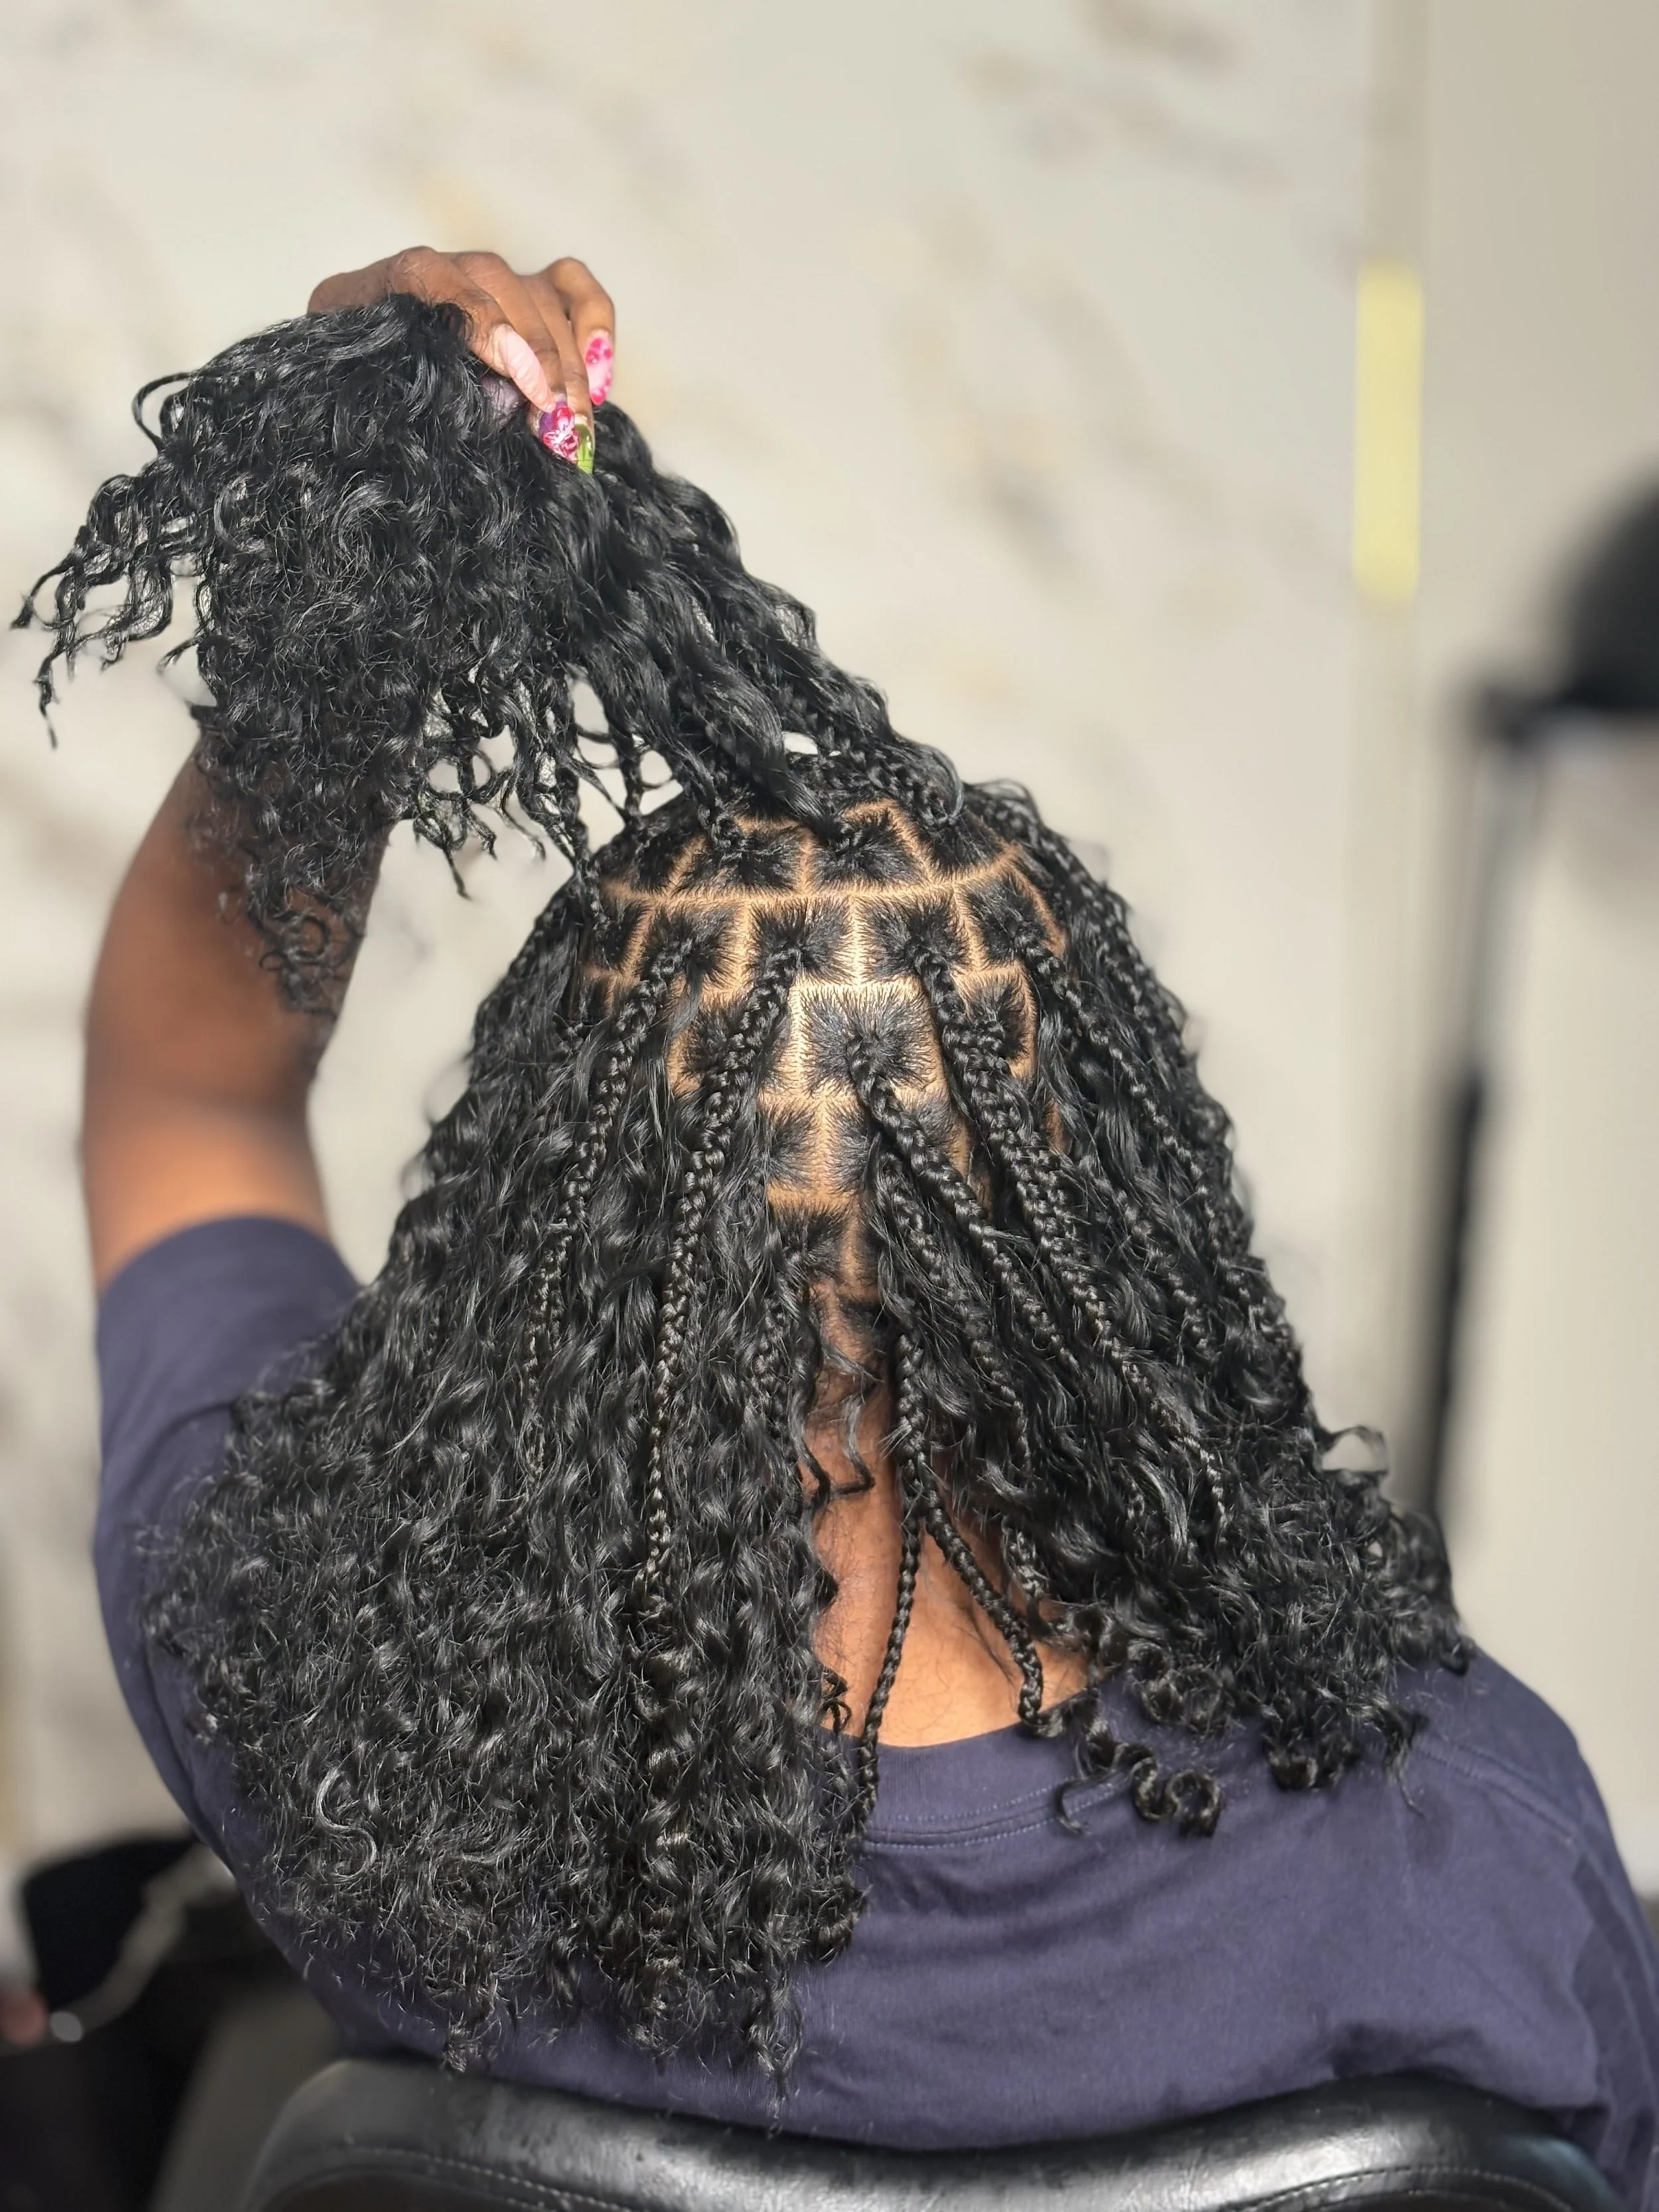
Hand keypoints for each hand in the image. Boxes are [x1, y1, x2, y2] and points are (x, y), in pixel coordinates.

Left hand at [308, 248, 614, 467]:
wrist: (359, 422)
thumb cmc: (362, 422)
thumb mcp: (361, 414)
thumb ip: (406, 402)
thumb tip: (489, 411)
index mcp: (372, 294)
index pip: (429, 275)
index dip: (481, 320)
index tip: (518, 379)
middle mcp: (435, 274)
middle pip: (501, 285)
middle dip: (538, 358)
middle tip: (556, 425)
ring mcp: (487, 283)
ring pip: (541, 293)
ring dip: (569, 363)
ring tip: (576, 428)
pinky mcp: (528, 298)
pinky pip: (574, 290)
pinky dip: (596, 326)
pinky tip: (601, 381)